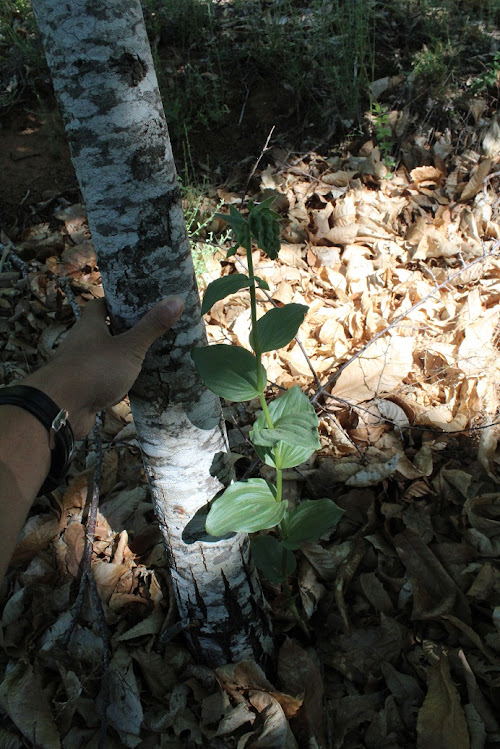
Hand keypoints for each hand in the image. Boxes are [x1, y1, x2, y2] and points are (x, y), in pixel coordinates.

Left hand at [22, 296, 183, 437]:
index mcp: (90, 326)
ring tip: (149, 357)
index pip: (100, 305)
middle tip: (151, 331)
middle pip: (103, 331)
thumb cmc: (95, 369)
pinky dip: (117, 381)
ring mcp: (81, 367)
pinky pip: (103, 380)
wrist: (61, 408)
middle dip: (124, 331)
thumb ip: (151, 327)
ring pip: (104, 357)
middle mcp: (82, 343)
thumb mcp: (129, 347)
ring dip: (121, 358)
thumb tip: (177, 299)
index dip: (117, 302)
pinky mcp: (83, 389)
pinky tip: (135, 385)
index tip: (137, 303)